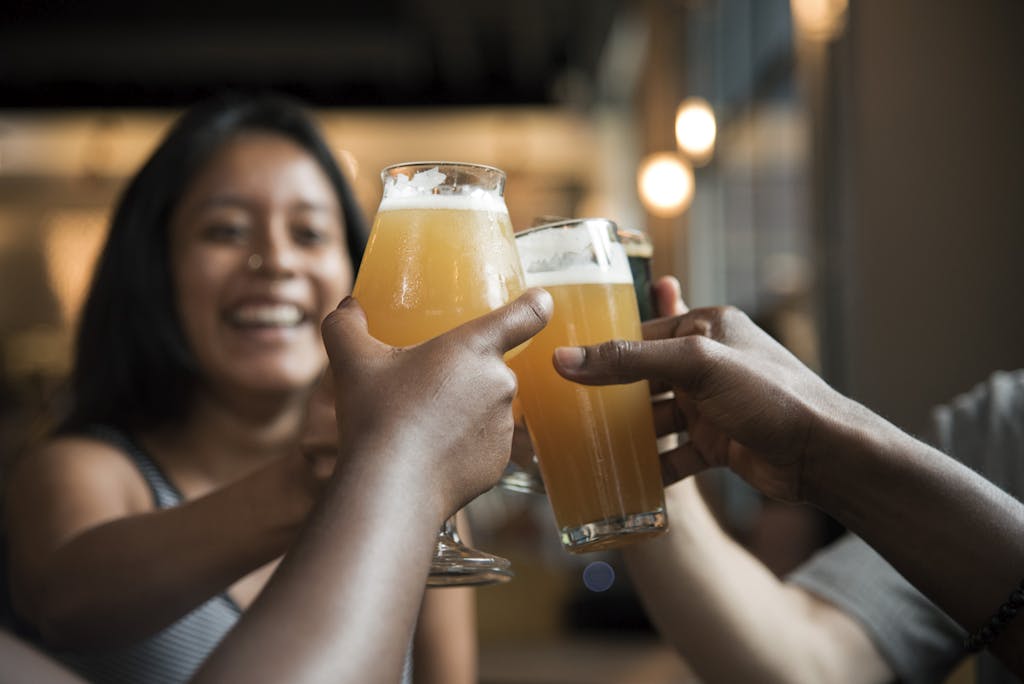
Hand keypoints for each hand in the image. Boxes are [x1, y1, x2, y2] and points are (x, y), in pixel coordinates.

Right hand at [320, 289, 551, 515]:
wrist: (392, 487)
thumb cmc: (377, 415)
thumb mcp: (352, 361)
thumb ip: (346, 325)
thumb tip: (347, 307)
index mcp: (475, 347)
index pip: (525, 315)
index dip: (535, 304)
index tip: (538, 301)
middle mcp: (501, 383)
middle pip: (490, 367)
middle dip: (463, 374)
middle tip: (424, 387)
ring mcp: (504, 426)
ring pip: (486, 407)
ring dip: (464, 410)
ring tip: (421, 424)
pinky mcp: (499, 463)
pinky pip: (484, 444)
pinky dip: (463, 446)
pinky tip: (430, 453)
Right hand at [552, 297, 854, 502]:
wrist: (824, 455)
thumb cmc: (769, 395)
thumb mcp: (695, 365)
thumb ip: (630, 361)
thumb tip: (565, 359)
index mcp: (707, 327)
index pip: (642, 333)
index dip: (603, 349)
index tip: (561, 367)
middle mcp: (708, 363)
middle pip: (645, 378)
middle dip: (610, 396)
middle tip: (566, 411)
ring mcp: (713, 405)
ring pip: (657, 418)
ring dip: (629, 434)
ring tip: (586, 447)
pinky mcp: (719, 443)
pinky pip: (675, 453)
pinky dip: (653, 466)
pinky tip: (626, 479)